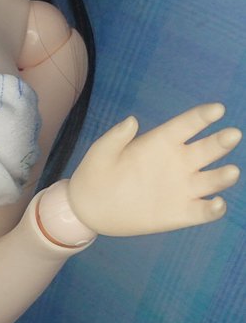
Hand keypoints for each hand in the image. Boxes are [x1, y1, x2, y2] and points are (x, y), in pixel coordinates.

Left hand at [68, 103, 240, 235]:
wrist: (90, 209)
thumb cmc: (95, 174)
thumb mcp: (101, 152)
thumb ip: (116, 137)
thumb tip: (131, 121)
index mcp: (161, 142)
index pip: (187, 125)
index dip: (202, 116)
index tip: (217, 109)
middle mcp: (178, 162)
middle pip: (207, 149)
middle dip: (221, 141)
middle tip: (232, 134)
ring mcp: (182, 188)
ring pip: (212, 180)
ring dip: (223, 176)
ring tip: (231, 171)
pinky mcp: (181, 213)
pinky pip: (203, 211)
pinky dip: (213, 209)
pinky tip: (216, 204)